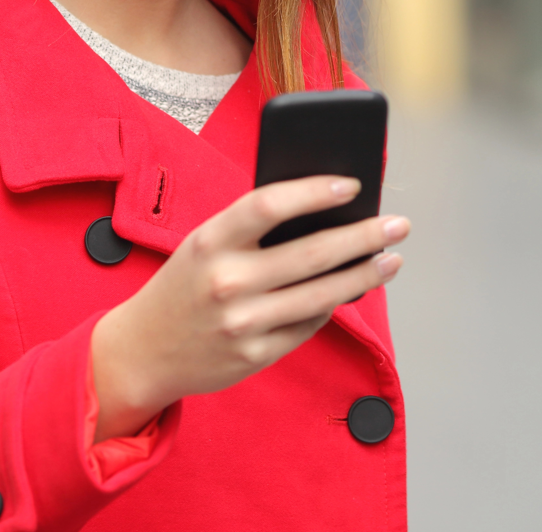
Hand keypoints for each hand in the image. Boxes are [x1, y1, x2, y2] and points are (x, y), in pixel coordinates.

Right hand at [89, 176, 409, 440]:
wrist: (142, 350)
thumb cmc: (183, 284)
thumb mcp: (204, 245)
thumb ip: (252, 229)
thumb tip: (324, 212)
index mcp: (209, 241)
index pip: (269, 204)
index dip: (314, 191)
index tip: (352, 185)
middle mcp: (226, 282)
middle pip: (311, 253)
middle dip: (364, 236)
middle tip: (398, 224)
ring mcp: (242, 323)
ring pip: (321, 295)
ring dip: (365, 276)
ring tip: (391, 260)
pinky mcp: (254, 356)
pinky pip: (308, 326)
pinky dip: (331, 306)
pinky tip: (348, 290)